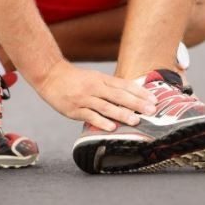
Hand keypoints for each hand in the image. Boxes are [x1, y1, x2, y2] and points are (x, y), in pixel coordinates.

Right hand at [35, 60, 157, 130]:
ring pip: (106, 107)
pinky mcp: (74, 110)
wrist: (50, 76)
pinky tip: (112, 128)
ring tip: (136, 120)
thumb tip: (132, 97)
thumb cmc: (76, 79)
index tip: (154, 100)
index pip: (125, 85)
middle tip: (151, 111)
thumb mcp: (95, 78)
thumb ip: (111, 87)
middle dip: (137, 104)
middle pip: (119, 96)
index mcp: (102, 79)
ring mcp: (84, 99)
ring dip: (122, 114)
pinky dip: (101, 122)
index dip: (140, 92)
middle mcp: (95, 88)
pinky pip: (90, 116)